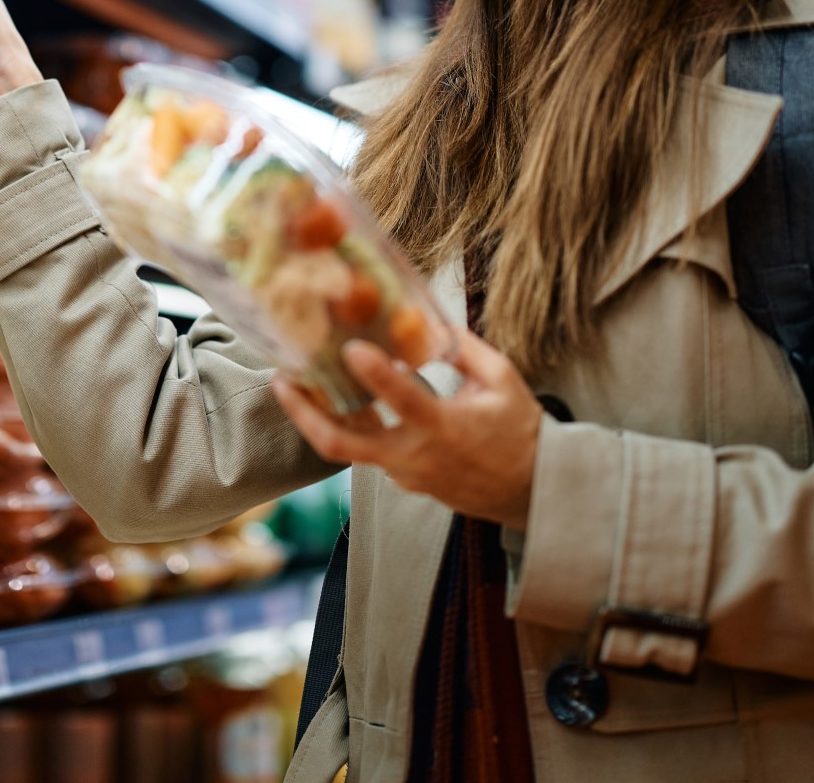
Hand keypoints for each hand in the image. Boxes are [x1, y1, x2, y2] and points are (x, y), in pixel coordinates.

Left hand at [270, 330, 542, 530]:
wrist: (532, 493)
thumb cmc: (521, 433)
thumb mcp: (503, 382)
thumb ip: (465, 350)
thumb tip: (431, 321)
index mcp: (445, 429)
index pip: (403, 400)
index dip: (375, 374)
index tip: (351, 347)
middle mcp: (415, 456)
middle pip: (342, 443)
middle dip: (304, 412)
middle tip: (281, 379)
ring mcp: (404, 473)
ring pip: (348, 448)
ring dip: (319, 415)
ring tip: (296, 381)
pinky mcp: (402, 480)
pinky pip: (368, 451)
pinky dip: (350, 424)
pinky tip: (340, 396)